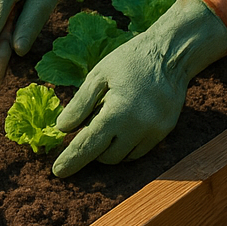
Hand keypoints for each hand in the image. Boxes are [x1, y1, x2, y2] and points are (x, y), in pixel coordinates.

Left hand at [52, 0, 226, 176]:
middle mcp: (138, 128)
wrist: (169, 54)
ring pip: (124, 158)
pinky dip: (126, 146)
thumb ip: (79, 104)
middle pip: (107, 157)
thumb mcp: (98, 75)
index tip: (57, 171)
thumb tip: (62, 129)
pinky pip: (140, 151)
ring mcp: (154, 132)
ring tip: (106, 121)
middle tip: (86, 128)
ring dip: (110, 149)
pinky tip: (122, 126)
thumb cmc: (129, 60)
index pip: (89, 145)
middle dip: (92, 150)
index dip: (72, 160)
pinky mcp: (165, 132)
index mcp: (117, 112)